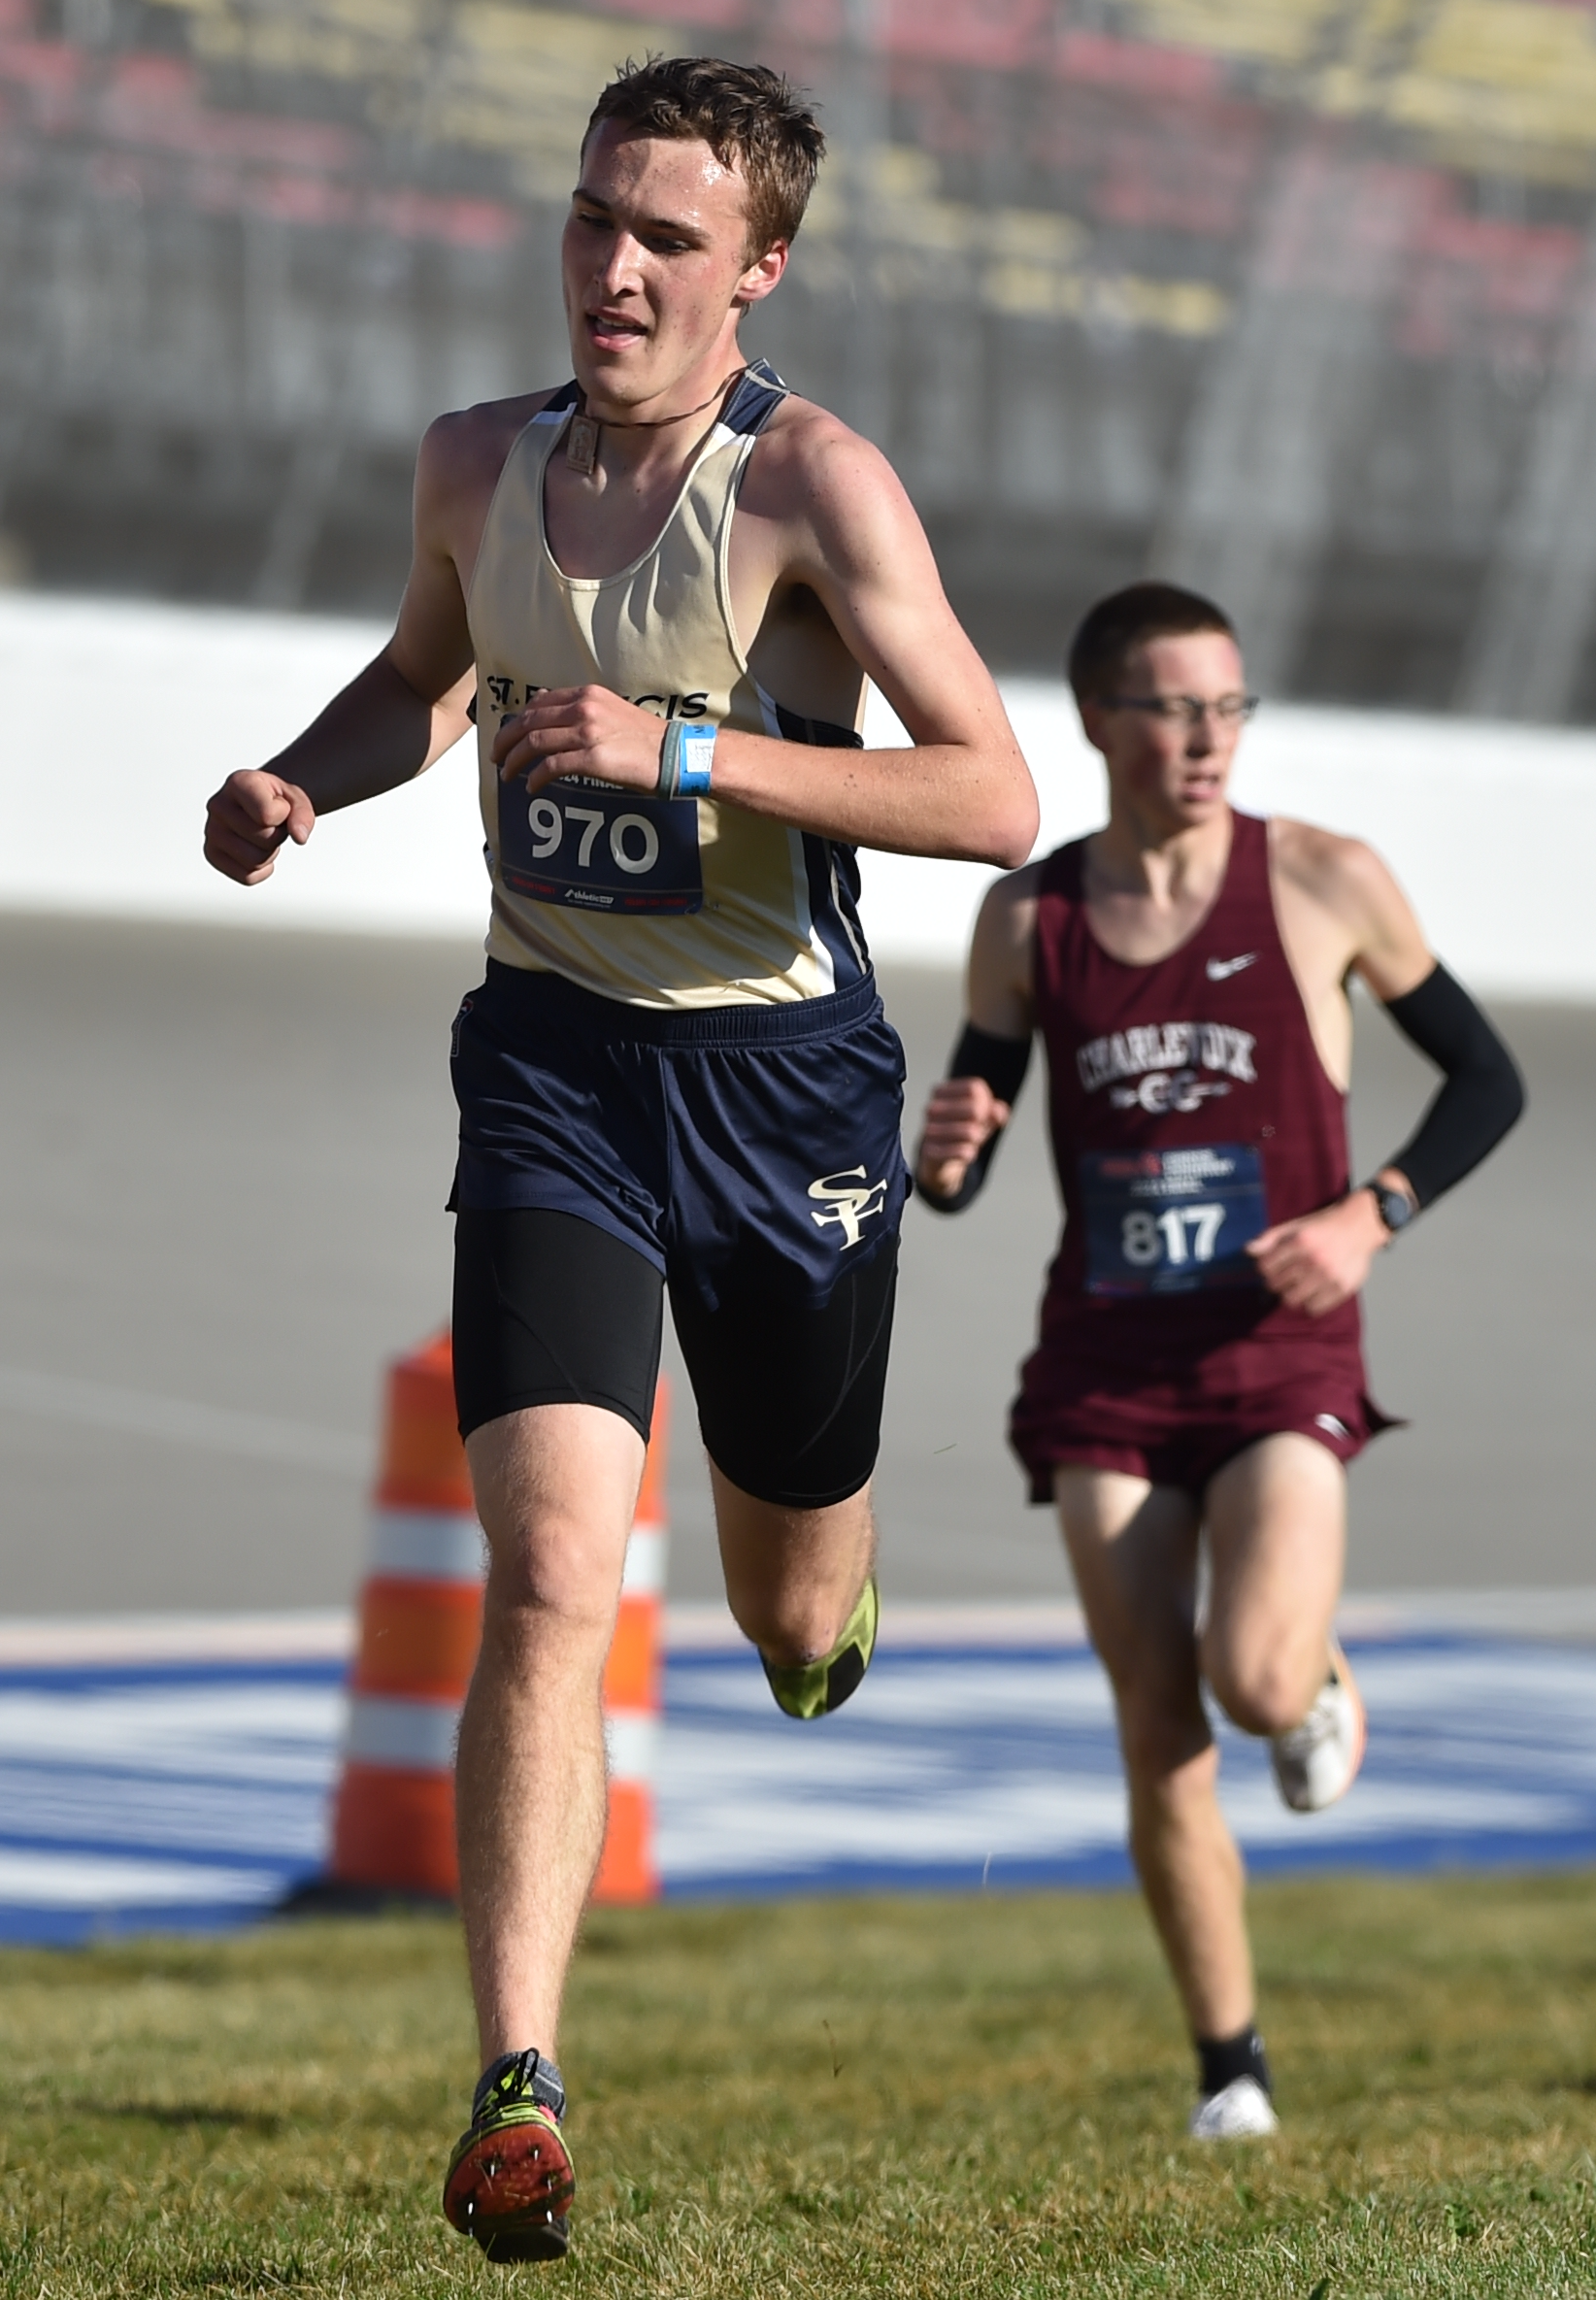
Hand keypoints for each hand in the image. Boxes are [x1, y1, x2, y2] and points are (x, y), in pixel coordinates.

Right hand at [204, 770, 315, 884]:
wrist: (259, 802)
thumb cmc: (274, 799)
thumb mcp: (295, 797)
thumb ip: (302, 813)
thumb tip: (300, 837)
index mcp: (238, 783)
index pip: (268, 815)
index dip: (284, 815)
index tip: (278, 805)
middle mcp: (218, 805)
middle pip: (265, 839)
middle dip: (278, 835)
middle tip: (272, 824)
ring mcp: (212, 831)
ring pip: (255, 861)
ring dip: (269, 853)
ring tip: (263, 835)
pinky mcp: (212, 854)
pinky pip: (247, 877)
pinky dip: (260, 869)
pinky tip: (256, 849)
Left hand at [491, 686, 666, 794]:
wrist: (675, 754)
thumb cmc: (646, 739)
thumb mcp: (613, 712)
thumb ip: (584, 711)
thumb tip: (552, 715)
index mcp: (587, 695)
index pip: (539, 703)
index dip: (517, 720)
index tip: (508, 736)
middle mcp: (584, 708)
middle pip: (529, 721)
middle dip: (505, 740)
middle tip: (496, 757)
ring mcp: (587, 732)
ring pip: (534, 742)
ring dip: (514, 760)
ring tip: (507, 774)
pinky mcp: (592, 758)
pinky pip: (551, 767)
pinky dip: (535, 778)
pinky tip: (531, 787)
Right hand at [915, 1075, 1010, 1199]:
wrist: (937, 1160)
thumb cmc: (961, 1131)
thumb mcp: (981, 1118)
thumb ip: (995, 1111)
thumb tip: (998, 1113)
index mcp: (940, 1092)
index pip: (975, 1088)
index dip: (987, 1101)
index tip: (985, 1111)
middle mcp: (932, 1108)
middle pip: (975, 1109)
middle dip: (983, 1122)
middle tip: (978, 1128)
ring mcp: (928, 1130)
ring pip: (971, 1133)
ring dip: (977, 1139)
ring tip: (970, 1142)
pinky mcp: (929, 1151)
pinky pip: (963, 1152)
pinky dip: (970, 1153)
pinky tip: (965, 1153)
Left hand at [1245, 1189, 1389, 1315]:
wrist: (1361, 1226)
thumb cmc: (1325, 1225)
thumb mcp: (1296, 1225)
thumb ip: (1271, 1237)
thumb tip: (1247, 1250)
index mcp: (1300, 1242)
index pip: (1266, 1268)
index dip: (1266, 1269)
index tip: (1272, 1267)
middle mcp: (1313, 1260)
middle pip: (1277, 1286)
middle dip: (1277, 1282)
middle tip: (1286, 1277)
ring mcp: (1328, 1276)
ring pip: (1292, 1300)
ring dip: (1291, 1294)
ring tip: (1298, 1285)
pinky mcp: (1342, 1289)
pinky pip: (1314, 1309)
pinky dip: (1310, 1303)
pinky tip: (1313, 1292)